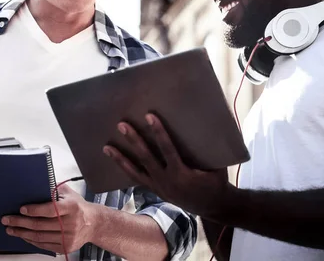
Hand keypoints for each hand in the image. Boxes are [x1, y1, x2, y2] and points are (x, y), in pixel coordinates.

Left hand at [1, 184, 95, 253]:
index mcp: (71, 207)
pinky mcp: (65, 247)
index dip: (34, 210)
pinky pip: (43, 245)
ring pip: (39, 236)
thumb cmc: (78, 207)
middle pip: (40, 225)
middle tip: (8, 219)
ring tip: (11, 229)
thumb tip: (35, 184)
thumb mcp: (69, 194)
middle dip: (20, 222)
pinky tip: (23, 235)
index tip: (21, 209)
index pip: (50, 210)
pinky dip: (31, 240)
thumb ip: (53, 189)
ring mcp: (68, 237)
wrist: (93, 224)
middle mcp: (70, 223)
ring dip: (22, 233)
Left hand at [103, 113, 232, 217]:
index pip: (167, 149)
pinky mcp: (155, 191)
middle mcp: (166, 181)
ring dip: (120, 158)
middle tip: (121, 125)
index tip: (149, 116)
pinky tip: (115, 160)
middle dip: (133, 140)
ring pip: (135, 171)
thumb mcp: (216, 165)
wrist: (214, 207)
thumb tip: (207, 122)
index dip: (158, 132)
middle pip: (146, 158)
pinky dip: (126, 169)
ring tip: (106, 147)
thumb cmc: (216, 180)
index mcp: (182, 174)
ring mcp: (158, 188)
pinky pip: (137, 179)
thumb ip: (207, 148)